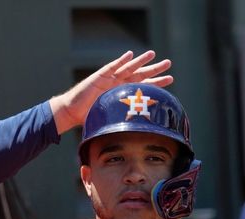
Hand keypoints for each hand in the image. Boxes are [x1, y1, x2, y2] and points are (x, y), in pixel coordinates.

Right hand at [50, 50, 172, 133]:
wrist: (73, 113)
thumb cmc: (91, 118)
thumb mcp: (112, 122)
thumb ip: (125, 125)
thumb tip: (141, 138)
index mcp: (125, 94)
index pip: (144, 87)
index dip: (157, 83)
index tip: (170, 79)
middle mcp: (120, 83)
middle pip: (141, 74)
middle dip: (154, 69)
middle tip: (168, 63)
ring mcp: (111, 78)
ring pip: (129, 67)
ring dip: (141, 61)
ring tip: (153, 54)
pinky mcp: (101, 75)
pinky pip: (113, 66)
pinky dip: (121, 61)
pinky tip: (130, 55)